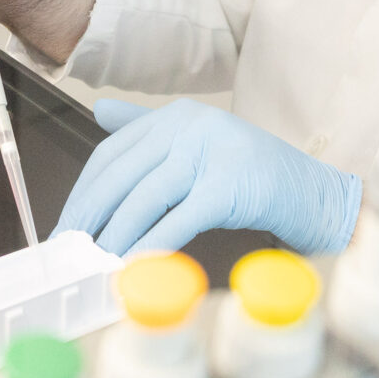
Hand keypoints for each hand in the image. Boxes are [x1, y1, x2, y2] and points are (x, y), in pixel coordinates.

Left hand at [53, 98, 361, 255]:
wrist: (313, 193)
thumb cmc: (252, 176)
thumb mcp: (199, 145)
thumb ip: (149, 127)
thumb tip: (100, 110)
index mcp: (177, 115)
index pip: (112, 152)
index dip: (83, 192)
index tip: (65, 225)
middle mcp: (191, 124)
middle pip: (121, 174)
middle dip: (89, 216)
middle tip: (68, 251)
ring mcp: (211, 151)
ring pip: (145, 198)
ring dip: (114, 236)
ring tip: (94, 265)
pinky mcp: (230, 184)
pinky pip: (178, 220)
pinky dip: (151, 246)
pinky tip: (133, 267)